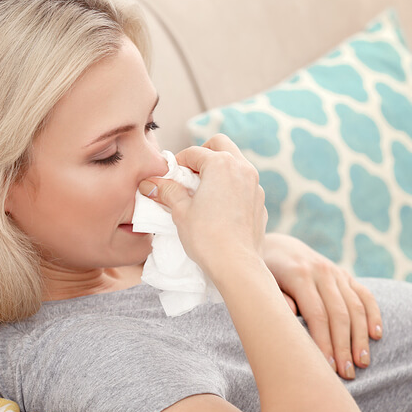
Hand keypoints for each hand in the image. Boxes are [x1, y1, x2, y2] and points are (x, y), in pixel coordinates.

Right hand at [139, 135, 267, 274]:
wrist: (237, 265)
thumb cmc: (206, 237)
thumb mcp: (180, 211)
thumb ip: (167, 191)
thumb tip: (150, 183)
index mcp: (221, 164)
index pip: (194, 152)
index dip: (178, 163)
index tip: (169, 178)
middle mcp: (243, 169)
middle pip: (221, 145)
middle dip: (203, 155)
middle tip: (189, 176)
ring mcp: (256, 186)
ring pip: (236, 165)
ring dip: (219, 171)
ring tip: (203, 193)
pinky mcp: (261, 204)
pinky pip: (244, 186)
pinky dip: (231, 189)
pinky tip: (220, 210)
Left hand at [261, 233, 382, 378]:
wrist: (277, 247)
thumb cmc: (264, 275)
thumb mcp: (262, 283)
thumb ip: (278, 300)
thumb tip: (292, 316)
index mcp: (299, 275)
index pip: (317, 314)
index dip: (324, 342)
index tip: (327, 368)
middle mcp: (322, 272)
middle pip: (339, 314)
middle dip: (344, 347)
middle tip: (347, 374)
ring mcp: (336, 273)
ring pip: (356, 307)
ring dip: (360, 337)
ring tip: (362, 363)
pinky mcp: (346, 276)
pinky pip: (365, 295)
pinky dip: (373, 315)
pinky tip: (376, 336)